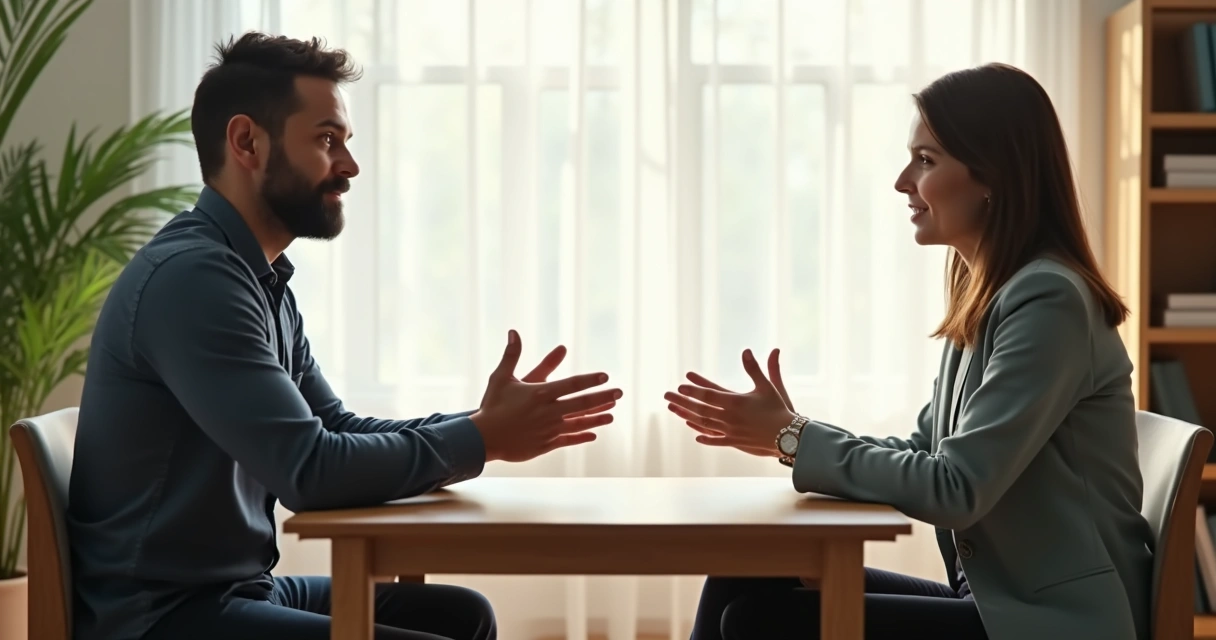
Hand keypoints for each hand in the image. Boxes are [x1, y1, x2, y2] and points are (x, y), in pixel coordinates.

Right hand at [472, 330, 621, 462]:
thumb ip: (512, 355)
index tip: (605, 376)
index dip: (589, 380)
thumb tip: (513, 332)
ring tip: (612, 415)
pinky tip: (593, 435)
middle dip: (602, 397)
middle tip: (619, 392)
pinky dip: (581, 437)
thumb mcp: (502, 377)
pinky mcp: (545, 444)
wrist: (483, 438)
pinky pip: (568, 440)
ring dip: (597, 418)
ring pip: (578, 423)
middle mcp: (548, 412)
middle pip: (581, 404)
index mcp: (540, 394)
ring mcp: (549, 430)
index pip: (571, 384)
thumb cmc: (492, 405)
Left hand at [664, 348, 795, 456]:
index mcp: (735, 402)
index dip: (693, 391)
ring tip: (674, 411)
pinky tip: (695, 435)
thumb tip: (747, 351)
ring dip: (687, 416)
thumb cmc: (779, 408)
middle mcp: (729, 417)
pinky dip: (705, 437)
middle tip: (667, 397)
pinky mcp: (736, 442)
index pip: (709, 395)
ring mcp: (731, 431)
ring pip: (703, 424)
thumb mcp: (767, 386)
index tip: (680, 387)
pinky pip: (716, 440)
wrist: (788, 435)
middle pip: (700, 409)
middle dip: (682, 402)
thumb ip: (754, 369)